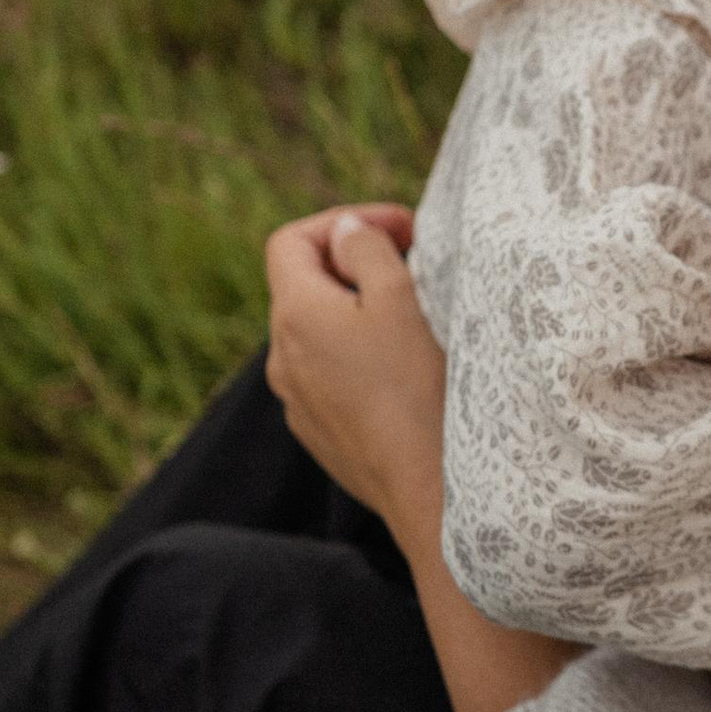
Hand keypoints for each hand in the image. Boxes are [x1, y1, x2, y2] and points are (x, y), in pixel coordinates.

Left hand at [264, 204, 444, 537]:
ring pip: (317, 335)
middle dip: (354, 265)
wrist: (429, 489)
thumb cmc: (419, 387)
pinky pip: (330, 377)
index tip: (401, 229)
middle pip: (303, 287)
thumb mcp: (399, 297)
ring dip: (356, 313)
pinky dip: (358, 358)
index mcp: (295, 315)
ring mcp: (297, 401)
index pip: (290, 241)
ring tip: (411, 318)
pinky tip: (404, 371)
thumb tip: (343, 231)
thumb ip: (365, 249)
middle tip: (414, 263)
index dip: (343, 221)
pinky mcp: (320, 434)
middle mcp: (281, 358)